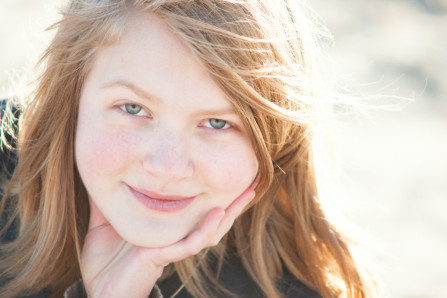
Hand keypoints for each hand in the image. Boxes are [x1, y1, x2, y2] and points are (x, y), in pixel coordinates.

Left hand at [81, 188, 255, 297]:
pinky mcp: (166, 257)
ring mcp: (173, 247)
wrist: (95, 291)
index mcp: (167, 229)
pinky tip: (219, 213)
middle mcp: (175, 238)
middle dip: (233, 203)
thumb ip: (106, 201)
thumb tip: (98, 173)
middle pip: (212, 219)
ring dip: (230, 212)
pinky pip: (192, 243)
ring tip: (247, 193)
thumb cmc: (102, 262)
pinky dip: (206, 229)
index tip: (227, 176)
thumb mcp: (104, 223)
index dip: (214, 196)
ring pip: (210, 230)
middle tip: (252, 182)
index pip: (196, 212)